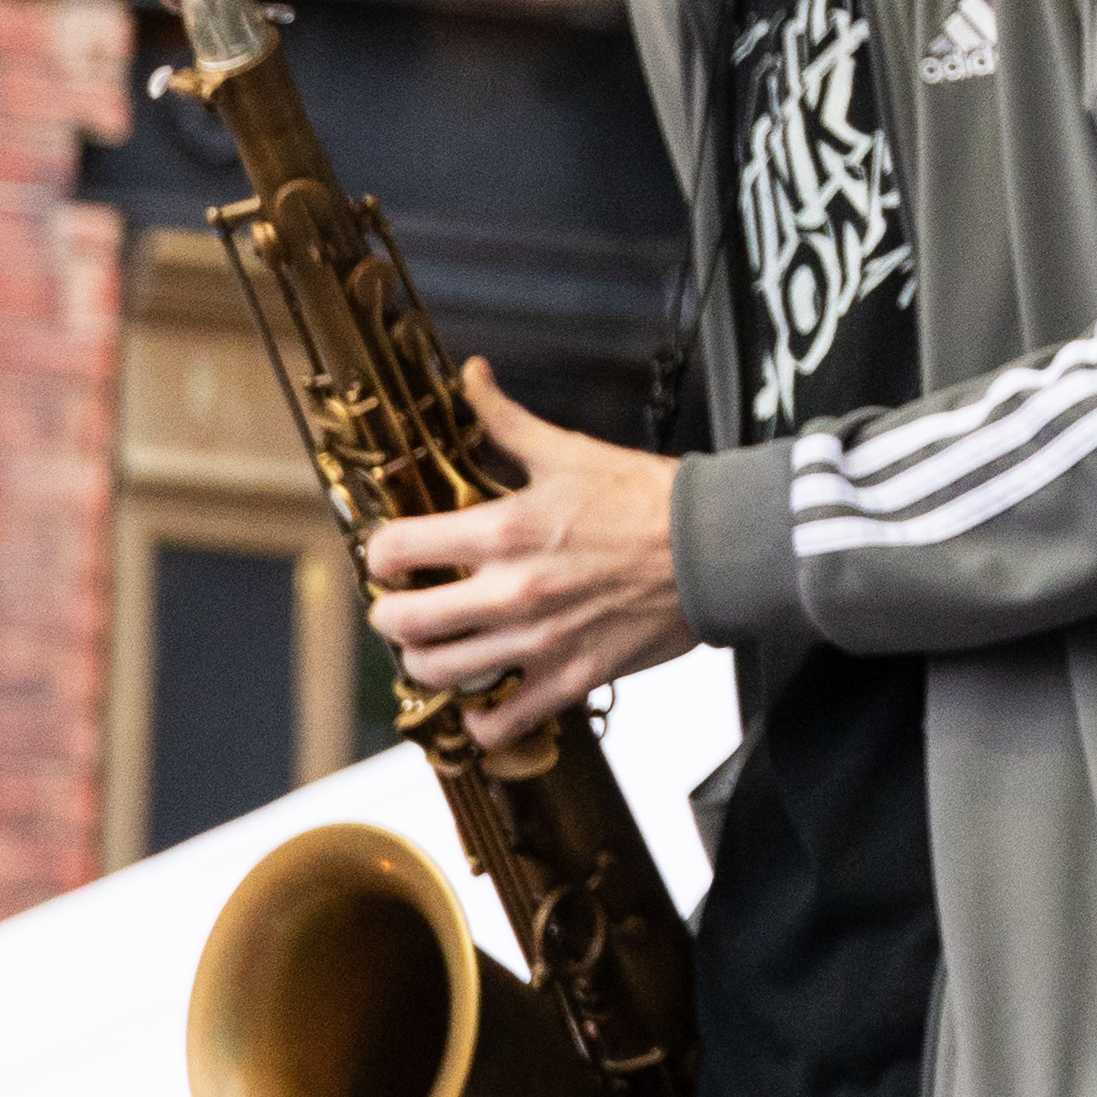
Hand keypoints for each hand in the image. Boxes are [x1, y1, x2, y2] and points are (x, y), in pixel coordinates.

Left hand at [354, 358, 697, 752]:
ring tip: (435, 648)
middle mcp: (510, 591)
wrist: (716, 547)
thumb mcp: (569, 451)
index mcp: (503, 530)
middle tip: (401, 605)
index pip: (396, 550)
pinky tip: (482, 702)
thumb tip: (471, 374)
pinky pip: (504, 721)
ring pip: (439, 673)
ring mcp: (538, 640)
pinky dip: (482, 719)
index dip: (380, 553)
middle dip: (389, 614)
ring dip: (424, 662)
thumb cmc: (647, 497)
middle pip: (403, 622)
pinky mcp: (572, 676)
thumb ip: (506, 420)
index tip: (389, 555)